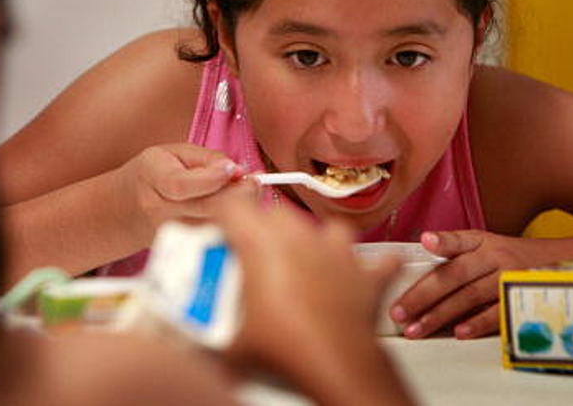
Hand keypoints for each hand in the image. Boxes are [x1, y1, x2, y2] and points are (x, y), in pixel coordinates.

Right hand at [119, 143, 257, 243]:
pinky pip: (215, 237)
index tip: (235, 169)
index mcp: (153, 177)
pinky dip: (233, 225)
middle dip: (238, 194)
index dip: (212, 177)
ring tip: (246, 193)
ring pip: (215, 226)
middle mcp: (159, 211)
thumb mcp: (175, 152)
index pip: (181, 184)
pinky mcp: (182, 250)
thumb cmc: (156, 174)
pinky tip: (239, 212)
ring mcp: (170, 235)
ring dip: (240, 211)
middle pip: (205, 208)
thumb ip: (208, 159)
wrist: (128, 210)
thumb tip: (238, 170)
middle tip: (254, 181)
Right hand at [215, 199, 410, 405]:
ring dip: (316, 241)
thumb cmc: (284, 350)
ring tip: (306, 263)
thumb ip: (208, 332)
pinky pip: (380, 260)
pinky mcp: (366, 274)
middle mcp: (300, 237)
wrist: (335, 367)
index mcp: (260, 243)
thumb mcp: (230, 343)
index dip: (222, 215)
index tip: (218, 230)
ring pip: (327, 227)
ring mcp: (337, 252)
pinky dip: (370, 268)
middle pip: (277, 214)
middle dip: (264, 230)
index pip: (232, 205)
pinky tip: (361, 278)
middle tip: (253, 259)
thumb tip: (192, 339)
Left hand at [391, 230, 547, 338]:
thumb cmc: (509, 258)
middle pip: (455, 274)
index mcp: (482, 242)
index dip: (443, 241)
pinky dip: (477, 323)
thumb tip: (416, 259)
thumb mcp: (485, 245)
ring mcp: (510, 277)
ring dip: (441, 315)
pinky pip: (497, 313)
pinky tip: (459, 332)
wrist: (559, 264)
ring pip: (470, 296)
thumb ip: (453, 253)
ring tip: (418, 329)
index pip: (459, 240)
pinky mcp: (522, 300)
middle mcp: (495, 256)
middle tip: (399, 312)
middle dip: (422, 295)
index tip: (427, 240)